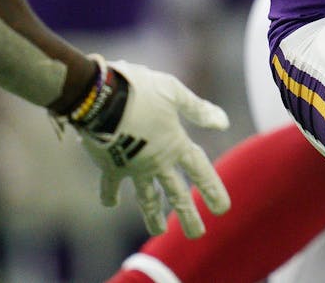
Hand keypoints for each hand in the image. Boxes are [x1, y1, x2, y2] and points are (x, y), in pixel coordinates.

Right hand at [73, 59, 230, 236]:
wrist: (100, 98)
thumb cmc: (140, 89)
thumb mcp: (173, 92)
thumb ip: (197, 109)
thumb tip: (224, 123)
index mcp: (175, 144)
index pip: (199, 171)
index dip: (212, 189)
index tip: (222, 209)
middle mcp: (156, 161)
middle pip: (176, 194)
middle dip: (187, 215)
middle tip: (197, 234)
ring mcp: (133, 168)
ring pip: (146, 198)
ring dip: (153, 216)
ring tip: (159, 231)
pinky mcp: (110, 167)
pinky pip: (110, 186)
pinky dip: (109, 195)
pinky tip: (110, 204)